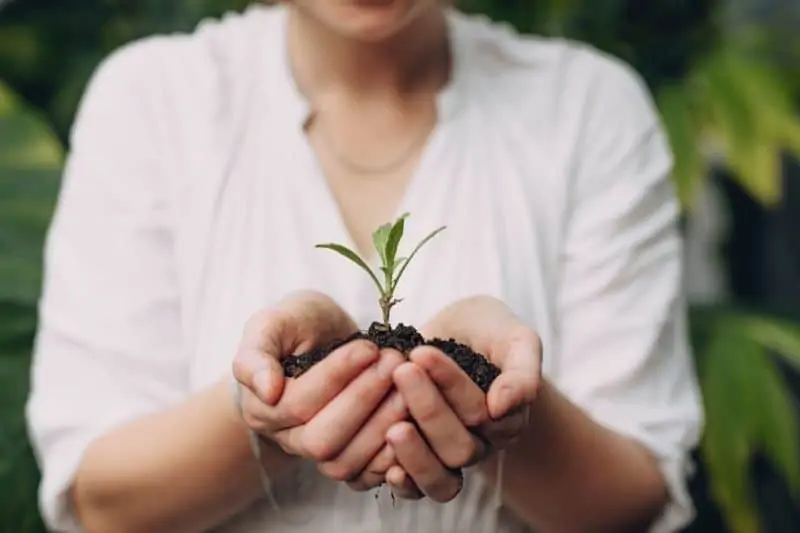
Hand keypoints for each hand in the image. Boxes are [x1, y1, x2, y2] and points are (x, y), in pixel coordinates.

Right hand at [232, 290, 407, 483]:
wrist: (322, 339)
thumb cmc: (298, 326)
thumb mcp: (273, 322)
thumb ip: (257, 352)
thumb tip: (266, 390)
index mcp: (263, 406)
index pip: (298, 403)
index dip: (336, 376)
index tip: (368, 347)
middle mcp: (286, 438)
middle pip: (322, 439)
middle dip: (362, 401)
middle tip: (393, 364)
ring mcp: (317, 454)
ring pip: (343, 462)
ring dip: (381, 425)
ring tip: (407, 387)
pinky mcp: (349, 460)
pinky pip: (366, 475)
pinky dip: (391, 455)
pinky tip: (414, 421)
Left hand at [378, 296, 541, 501]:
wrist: (461, 333)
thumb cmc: (489, 332)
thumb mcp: (515, 339)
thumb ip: (522, 371)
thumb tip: (502, 407)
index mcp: (507, 417)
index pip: (481, 412)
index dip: (450, 384)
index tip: (422, 352)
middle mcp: (481, 443)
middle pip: (460, 448)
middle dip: (428, 410)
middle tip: (402, 371)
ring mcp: (450, 456)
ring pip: (441, 478)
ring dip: (415, 454)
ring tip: (392, 427)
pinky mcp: (421, 461)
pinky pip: (416, 491)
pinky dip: (403, 484)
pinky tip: (387, 467)